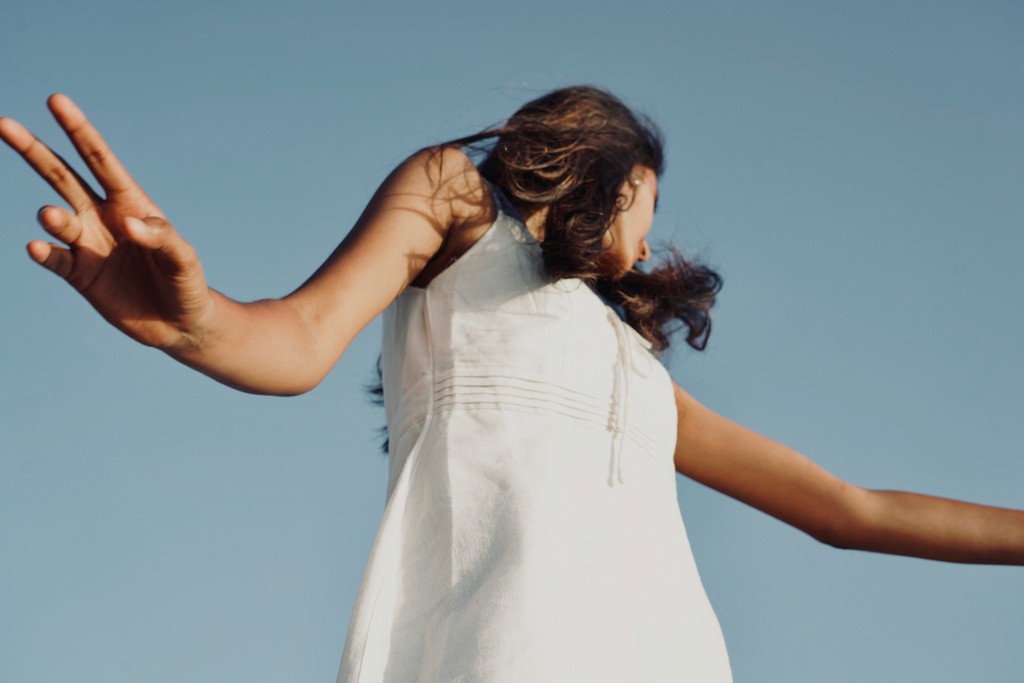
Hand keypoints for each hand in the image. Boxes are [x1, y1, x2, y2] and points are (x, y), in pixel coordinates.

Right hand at [1, 94, 212, 349]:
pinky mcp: (79, 275)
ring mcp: (87, 245)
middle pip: (63, 177)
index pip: (100, 160)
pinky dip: (45, 253)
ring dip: (53, 217)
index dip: (78, 130)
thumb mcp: (182, 258)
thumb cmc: (186, 283)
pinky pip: (55, 260)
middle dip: (35, 151)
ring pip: (58, 220)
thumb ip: (160, 236)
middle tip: (5, 124)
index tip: (56, 100)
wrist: (179, 324)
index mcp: (130, 202)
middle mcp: (102, 217)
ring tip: (51, 217)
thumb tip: (126, 222)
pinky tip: (37, 247)